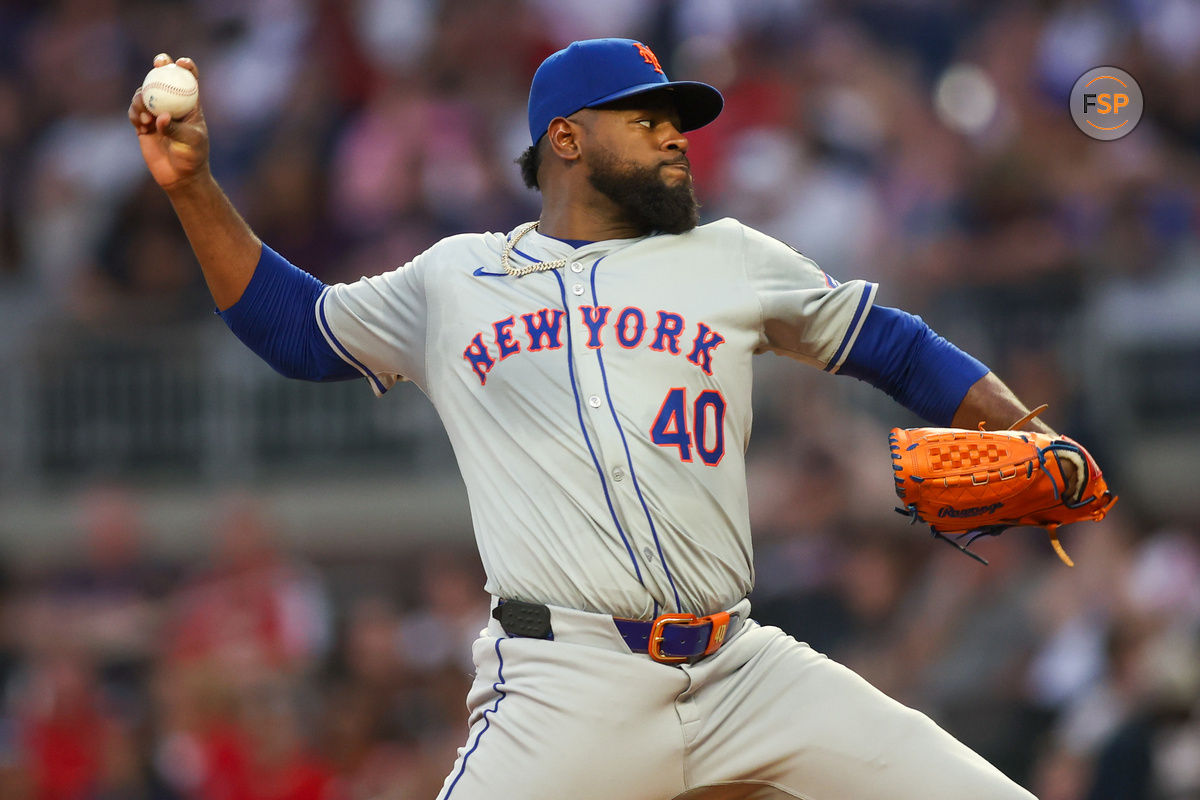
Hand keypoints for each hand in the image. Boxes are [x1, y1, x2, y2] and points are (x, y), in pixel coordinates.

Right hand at [128, 54, 208, 191]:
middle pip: (164, 78)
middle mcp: (172, 104)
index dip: (185, 66)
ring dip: (142, 99)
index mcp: (190, 104)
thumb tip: (161, 116)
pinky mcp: (144, 124)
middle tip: (158, 64)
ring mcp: (156, 112)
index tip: (180, 63)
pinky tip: (142, 126)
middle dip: (160, 65)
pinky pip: (134, 111)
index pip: (189, 79)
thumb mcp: (190, 141)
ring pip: (144, 93)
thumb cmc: (193, 156)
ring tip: (147, 118)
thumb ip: (175, 128)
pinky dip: (135, 114)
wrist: (180, 176)